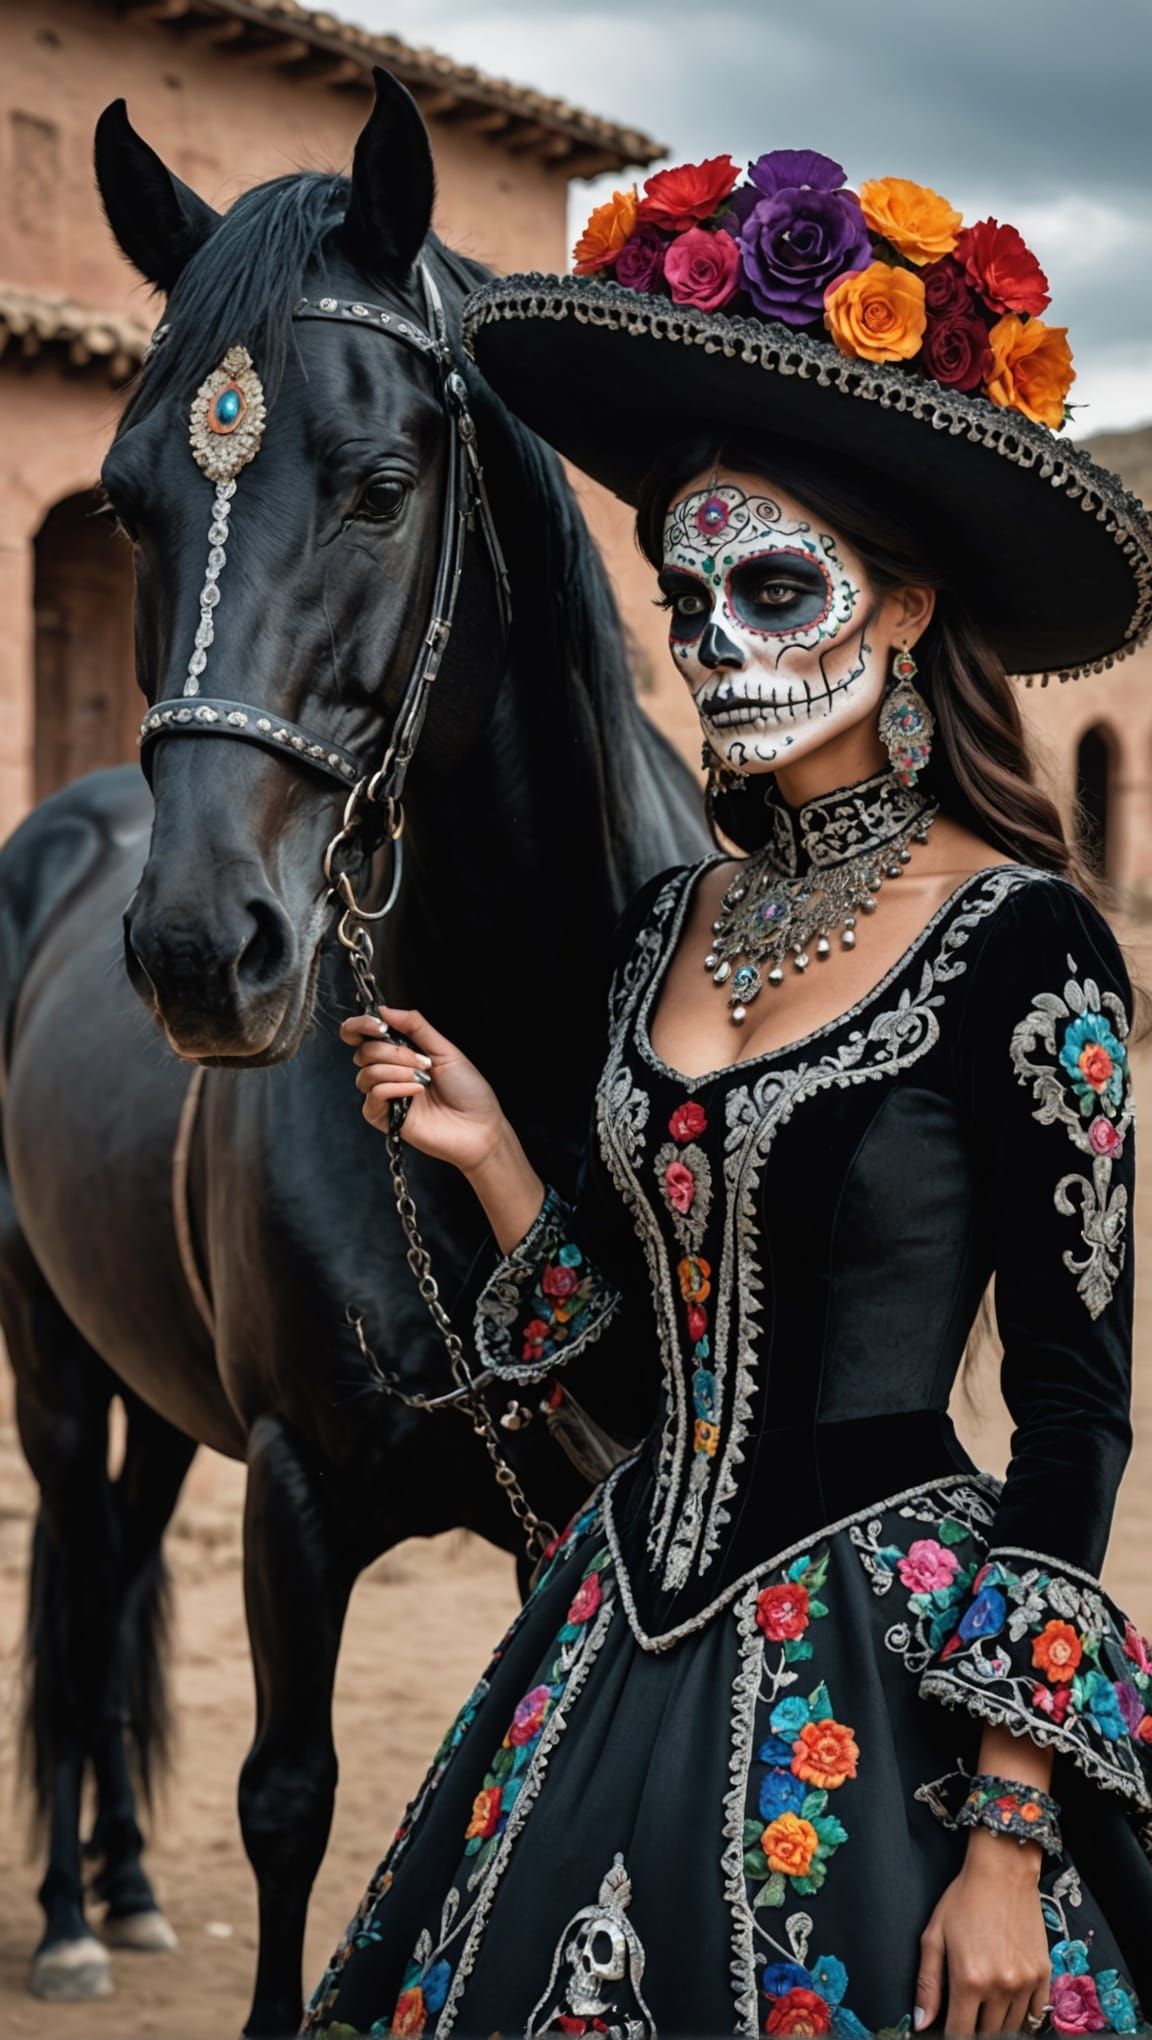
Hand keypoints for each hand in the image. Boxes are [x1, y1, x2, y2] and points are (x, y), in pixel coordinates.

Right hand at [340, 1003, 506, 1174]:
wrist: (479, 1126)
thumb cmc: (467, 1089)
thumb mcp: (443, 1049)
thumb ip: (414, 1026)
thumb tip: (383, 1009)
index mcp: (399, 1053)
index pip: (361, 1035)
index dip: (360, 1025)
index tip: (378, 1025)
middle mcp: (388, 1072)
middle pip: (364, 1052)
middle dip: (394, 1052)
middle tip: (423, 1062)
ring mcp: (385, 1095)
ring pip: (366, 1073)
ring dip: (397, 1071)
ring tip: (423, 1079)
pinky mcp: (384, 1118)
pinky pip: (373, 1095)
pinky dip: (395, 1088)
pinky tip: (417, 1092)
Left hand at [915, 1830, 1049, 2034]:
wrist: (1003, 1872)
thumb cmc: (963, 1900)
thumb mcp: (934, 1936)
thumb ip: (927, 1984)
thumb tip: (921, 2023)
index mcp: (969, 1980)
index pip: (960, 2033)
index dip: (951, 2037)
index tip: (949, 2031)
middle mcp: (1000, 1986)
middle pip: (987, 2034)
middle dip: (974, 2031)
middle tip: (967, 2015)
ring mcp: (1025, 1982)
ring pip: (1011, 2028)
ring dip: (996, 2027)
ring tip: (985, 2012)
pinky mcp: (1043, 1974)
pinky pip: (1035, 2014)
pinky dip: (1023, 2019)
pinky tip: (1009, 2010)